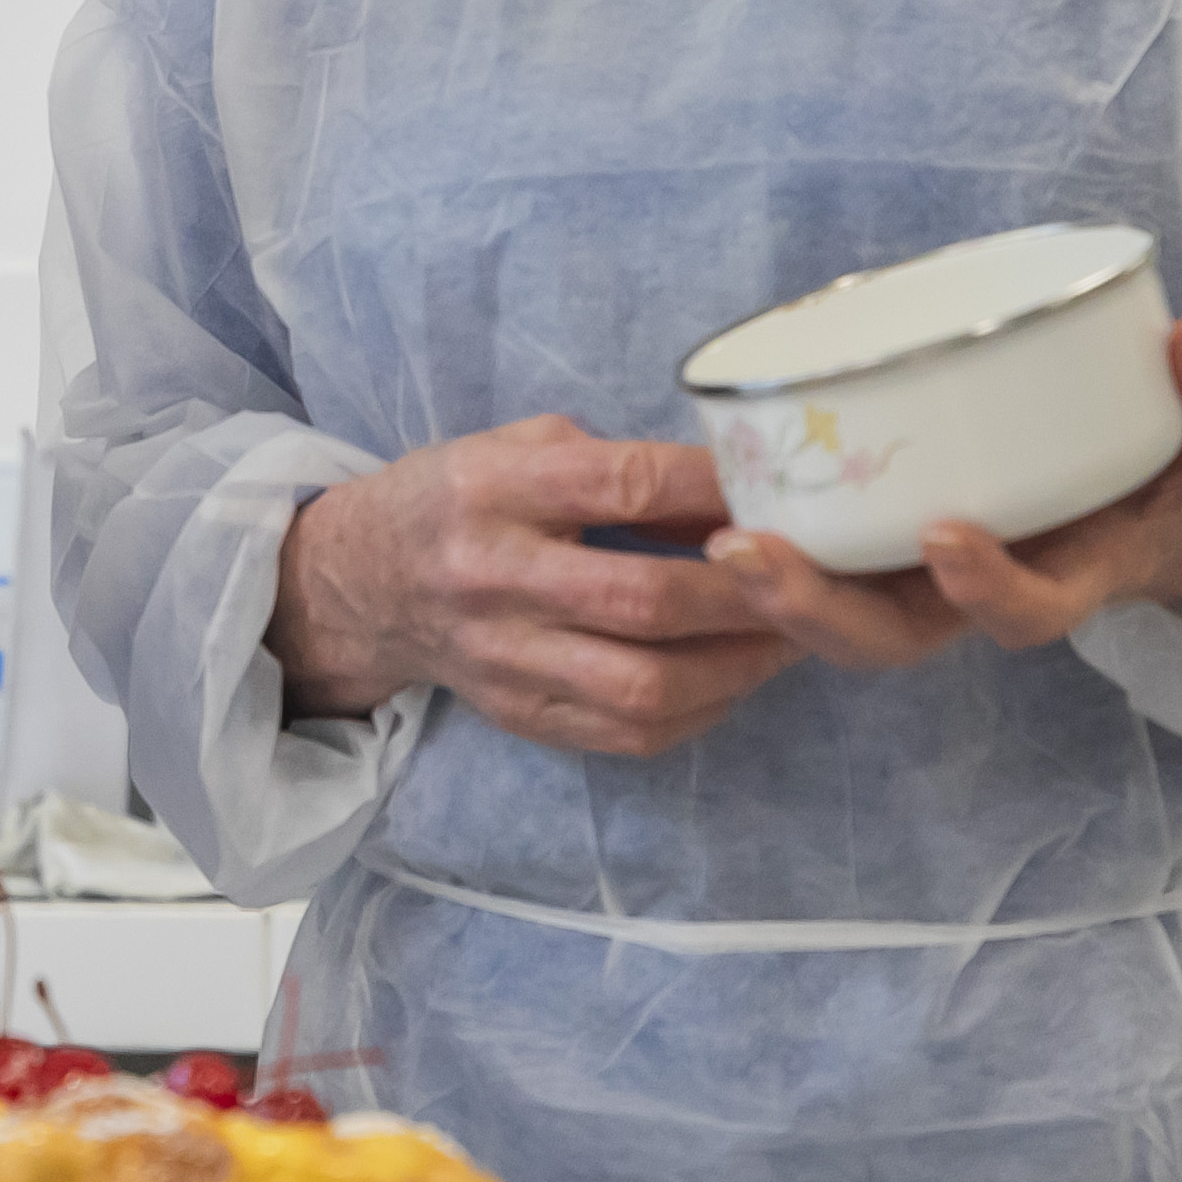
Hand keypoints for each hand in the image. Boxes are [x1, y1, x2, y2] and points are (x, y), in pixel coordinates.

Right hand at [266, 414, 958, 757]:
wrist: (361, 585)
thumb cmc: (460, 499)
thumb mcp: (519, 447)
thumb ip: (615, 464)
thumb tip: (739, 487)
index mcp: (492, 489)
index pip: (620, 487)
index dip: (715, 490)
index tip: (789, 486)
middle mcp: (492, 579)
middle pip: (643, 600)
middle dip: (749, 593)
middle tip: (820, 577)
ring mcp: (504, 661)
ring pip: (644, 686)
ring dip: (738, 665)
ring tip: (791, 635)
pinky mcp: (519, 718)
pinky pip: (629, 734)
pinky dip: (701, 708)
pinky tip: (735, 674)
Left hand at [702, 316, 1181, 654]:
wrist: (1168, 512)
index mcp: (1072, 575)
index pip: (1026, 613)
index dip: (986, 590)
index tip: (945, 537)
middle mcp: (987, 587)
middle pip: (894, 636)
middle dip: (819, 611)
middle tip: (749, 558)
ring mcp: (931, 571)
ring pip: (842, 610)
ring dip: (773, 590)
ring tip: (717, 539)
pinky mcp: (895, 534)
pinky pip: (827, 551)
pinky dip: (775, 533)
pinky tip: (714, 497)